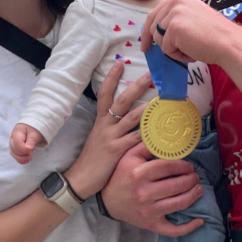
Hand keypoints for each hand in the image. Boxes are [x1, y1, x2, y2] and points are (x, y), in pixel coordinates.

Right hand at [10, 123, 43, 164]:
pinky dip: (20, 159)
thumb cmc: (33, 128)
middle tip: (30, 156)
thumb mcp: (35, 133)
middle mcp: (12, 138)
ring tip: (29, 159)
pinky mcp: (14, 147)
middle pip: (14, 149)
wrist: (32, 126)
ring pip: (13, 153)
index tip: (32, 150)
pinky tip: (26, 160)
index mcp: (17, 132)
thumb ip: (32, 140)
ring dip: (21, 158)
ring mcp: (12, 143)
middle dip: (22, 154)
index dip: (24, 149)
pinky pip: (15, 155)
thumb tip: (29, 149)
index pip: (17, 143)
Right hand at [63, 61, 150, 199]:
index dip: (110, 78)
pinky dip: (149, 133)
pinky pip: (136, 139)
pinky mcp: (117, 150)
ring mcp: (112, 137)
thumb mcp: (99, 138)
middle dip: (136, 86)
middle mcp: (106, 125)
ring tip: (161, 97)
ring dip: (147, 107)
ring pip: (132, 117)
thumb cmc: (91, 159)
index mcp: (100, 121)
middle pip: (122, 100)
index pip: (104, 94)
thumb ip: (111, 128)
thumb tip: (125, 119)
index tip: (118, 63)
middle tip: (150, 74)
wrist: (80, 178)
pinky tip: (161, 129)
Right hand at [100, 143, 203, 235]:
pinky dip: (188, 227)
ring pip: (179, 204)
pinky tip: (200, 221)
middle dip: (191, 179)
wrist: (108, 201)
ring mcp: (149, 211)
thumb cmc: (120, 176)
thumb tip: (166, 137)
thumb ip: (146, 145)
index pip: (169, 167)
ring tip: (198, 189)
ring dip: (194, 195)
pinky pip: (172, 230)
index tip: (189, 166)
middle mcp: (144, 193)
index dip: (183, 165)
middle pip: (177, 185)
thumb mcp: (128, 156)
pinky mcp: (151, 224)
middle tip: (195, 176)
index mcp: (139, 174)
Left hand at [142, 0, 241, 63]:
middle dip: (159, 42)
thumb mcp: (192, 17)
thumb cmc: (214, 34)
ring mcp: (173, 14)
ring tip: (190, 49)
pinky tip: (191, 52)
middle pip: (153, 26)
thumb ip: (176, 19)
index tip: (146, 44)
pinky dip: (177, 55)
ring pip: (159, 39)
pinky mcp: (173, 28)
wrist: (228, 42)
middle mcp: (175, 1)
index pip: (155, 14)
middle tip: (168, 52)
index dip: (148, 31)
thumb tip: (157, 32)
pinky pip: (166, 49)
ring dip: (172, 49)